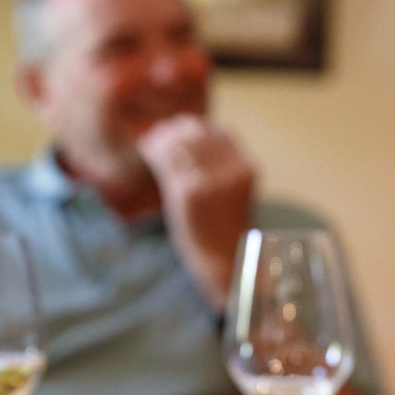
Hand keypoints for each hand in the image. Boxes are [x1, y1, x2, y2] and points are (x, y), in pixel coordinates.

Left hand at [138, 114, 255, 312]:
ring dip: (162, 138)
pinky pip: (166, 159)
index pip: (222, 132)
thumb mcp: (234, 194)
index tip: (181, 131)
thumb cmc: (225, 232)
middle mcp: (232, 171)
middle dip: (177, 130)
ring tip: (152, 144)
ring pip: (181, 142)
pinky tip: (146, 152)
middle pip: (199, 132)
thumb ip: (221, 168)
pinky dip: (154, 151)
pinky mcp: (189, 192)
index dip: (199, 128)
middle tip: (160, 135)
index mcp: (247, 168)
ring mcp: (211, 181)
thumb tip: (192, 140)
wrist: (225, 265)